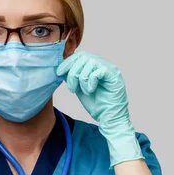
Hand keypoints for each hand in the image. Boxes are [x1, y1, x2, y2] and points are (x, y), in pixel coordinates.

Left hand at [56, 51, 143, 169]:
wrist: (108, 118)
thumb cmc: (97, 105)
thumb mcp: (79, 88)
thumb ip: (73, 77)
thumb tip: (62, 69)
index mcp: (95, 66)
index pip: (79, 55)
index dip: (67, 63)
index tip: (59, 73)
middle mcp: (103, 65)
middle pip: (83, 56)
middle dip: (73, 72)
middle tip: (72, 88)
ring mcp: (110, 69)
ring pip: (90, 62)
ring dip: (81, 79)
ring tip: (84, 91)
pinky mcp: (114, 76)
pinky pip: (98, 71)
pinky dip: (90, 82)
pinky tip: (91, 91)